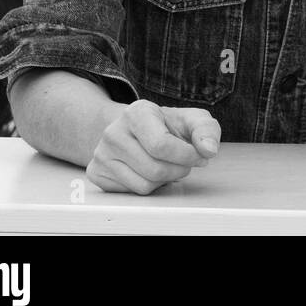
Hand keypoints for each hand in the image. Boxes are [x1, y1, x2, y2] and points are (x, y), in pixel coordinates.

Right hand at [86, 99, 219, 194]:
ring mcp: (101, 154)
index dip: (187, 156)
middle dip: (179, 170)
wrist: (133, 129)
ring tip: (167, 165)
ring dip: (165, 181)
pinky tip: (150, 171)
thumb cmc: (166, 125)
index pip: (161, 145)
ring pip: (144, 185)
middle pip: (155, 169)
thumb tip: (209, 150)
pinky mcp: (96, 173)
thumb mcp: (191, 119)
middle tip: (184, 162)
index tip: (200, 156)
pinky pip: (131, 193)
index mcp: (136, 113)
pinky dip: (149, 187)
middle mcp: (113, 132)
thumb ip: (206, 130)